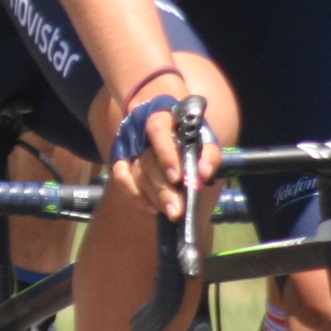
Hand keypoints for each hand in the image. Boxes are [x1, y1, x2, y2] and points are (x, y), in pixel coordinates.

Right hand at [107, 95, 218, 221]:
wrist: (177, 139)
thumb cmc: (192, 140)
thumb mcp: (206, 141)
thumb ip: (209, 155)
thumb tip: (204, 173)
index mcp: (165, 118)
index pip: (158, 129)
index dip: (165, 153)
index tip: (176, 178)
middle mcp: (143, 130)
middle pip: (147, 159)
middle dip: (162, 188)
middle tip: (176, 210)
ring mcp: (130, 147)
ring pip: (136, 172)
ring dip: (154, 196)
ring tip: (172, 212)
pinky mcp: (121, 160)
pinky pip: (121, 177)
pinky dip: (135, 194)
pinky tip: (152, 208)